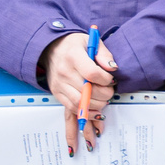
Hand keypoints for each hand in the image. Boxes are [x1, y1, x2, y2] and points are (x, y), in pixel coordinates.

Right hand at [46, 33, 115, 153]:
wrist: (51, 48)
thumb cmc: (74, 45)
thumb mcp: (90, 41)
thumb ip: (103, 54)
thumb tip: (112, 69)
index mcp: (73, 57)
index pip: (92, 74)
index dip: (105, 80)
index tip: (111, 79)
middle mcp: (64, 72)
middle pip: (86, 92)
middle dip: (103, 96)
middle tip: (110, 94)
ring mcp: (59, 85)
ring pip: (78, 104)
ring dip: (95, 109)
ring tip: (104, 108)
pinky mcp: (57, 94)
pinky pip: (70, 110)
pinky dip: (83, 118)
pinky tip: (92, 123)